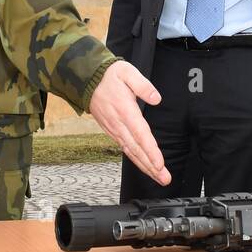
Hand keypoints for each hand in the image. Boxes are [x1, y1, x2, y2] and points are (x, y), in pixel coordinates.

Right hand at [88, 61, 169, 185]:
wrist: (86, 80)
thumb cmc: (108, 76)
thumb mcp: (127, 72)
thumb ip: (143, 85)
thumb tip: (156, 98)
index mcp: (125, 111)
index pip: (140, 135)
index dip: (150, 151)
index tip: (159, 164)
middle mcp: (119, 124)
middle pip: (137, 149)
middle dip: (151, 166)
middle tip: (164, 179)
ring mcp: (114, 129)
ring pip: (131, 152)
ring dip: (145, 166)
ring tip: (159, 177)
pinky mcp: (112, 131)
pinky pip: (125, 149)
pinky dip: (136, 160)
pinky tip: (145, 167)